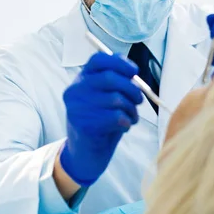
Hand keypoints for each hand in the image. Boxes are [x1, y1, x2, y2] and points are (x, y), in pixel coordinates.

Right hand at [60, 52, 142, 186]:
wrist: (85, 153)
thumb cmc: (100, 122)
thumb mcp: (105, 98)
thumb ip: (116, 84)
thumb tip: (134, 76)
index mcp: (80, 80)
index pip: (98, 60)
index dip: (119, 62)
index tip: (134, 71)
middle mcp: (75, 91)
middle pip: (110, 78)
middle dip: (132, 89)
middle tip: (139, 100)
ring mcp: (77, 108)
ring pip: (116, 99)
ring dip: (131, 109)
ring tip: (131, 117)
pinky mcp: (83, 125)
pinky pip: (116, 117)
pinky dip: (126, 122)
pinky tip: (123, 127)